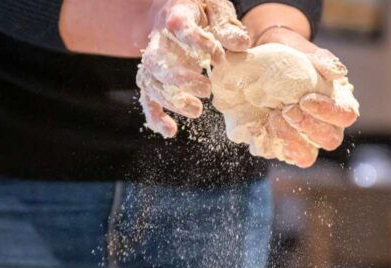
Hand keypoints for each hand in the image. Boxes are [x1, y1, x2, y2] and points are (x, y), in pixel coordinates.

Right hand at [137, 0, 250, 137]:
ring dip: (170, 99)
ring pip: (151, 82)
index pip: (179, 26)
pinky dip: (155, 116)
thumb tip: (242, 45)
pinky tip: (170, 131)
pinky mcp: (153, 78)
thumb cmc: (200, 10)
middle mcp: (159, 40)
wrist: (172, 11)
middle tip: (206, 90)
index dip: (196, 41)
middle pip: (157, 60)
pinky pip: (147, 98)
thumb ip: (226, 25)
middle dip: (179, 78)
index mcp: (176, 15)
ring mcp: (153, 61)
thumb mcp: (216, 8)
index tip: (218, 57)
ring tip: (196, 111)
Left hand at [253, 27, 358, 167]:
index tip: (305, 99)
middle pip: (330, 140)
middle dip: (308, 126)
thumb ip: (320, 59)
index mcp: (336, 101)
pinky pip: (278, 155)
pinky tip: (258, 127)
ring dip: (290, 140)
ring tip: (273, 117)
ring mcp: (301, 139)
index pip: (346, 115)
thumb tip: (338, 72)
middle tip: (287, 109)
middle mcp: (323, 125)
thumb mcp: (302, 48)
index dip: (329, 112)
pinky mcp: (279, 145)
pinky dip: (268, 144)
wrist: (257, 57)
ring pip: (306, 156)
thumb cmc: (287, 53)